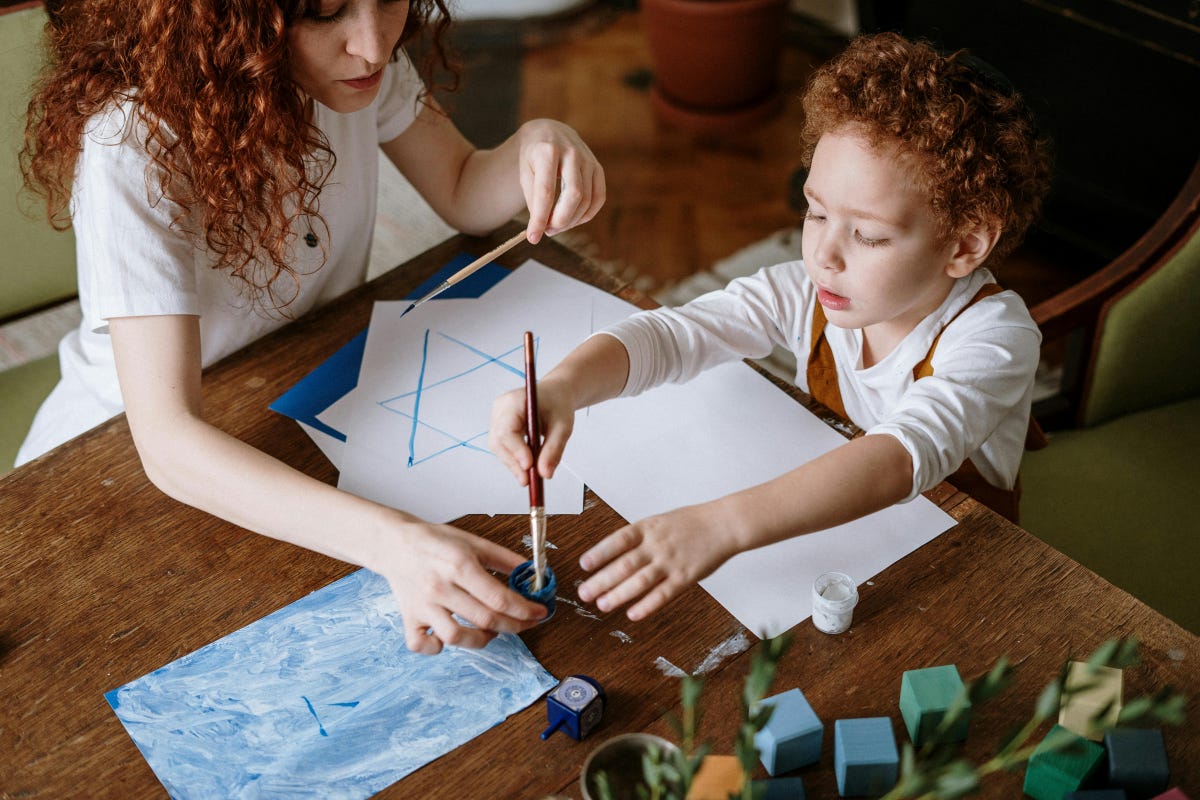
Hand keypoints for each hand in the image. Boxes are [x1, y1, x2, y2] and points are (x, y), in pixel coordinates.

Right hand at [377, 519, 548, 653]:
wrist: (395, 543)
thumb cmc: (436, 542)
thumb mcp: (473, 542)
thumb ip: (505, 559)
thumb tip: (534, 574)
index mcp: (459, 565)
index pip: (499, 598)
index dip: (525, 609)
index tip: (540, 612)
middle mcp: (440, 587)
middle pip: (485, 619)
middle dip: (514, 626)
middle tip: (526, 623)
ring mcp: (423, 605)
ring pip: (455, 637)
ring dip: (481, 640)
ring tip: (491, 631)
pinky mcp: (409, 617)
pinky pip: (421, 644)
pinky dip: (436, 648)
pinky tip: (449, 638)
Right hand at [489, 377, 575, 485]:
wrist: (555, 394)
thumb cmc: (558, 405)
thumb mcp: (563, 427)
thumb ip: (554, 450)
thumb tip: (545, 474)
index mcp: (515, 400)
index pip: (507, 429)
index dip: (516, 450)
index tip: (529, 466)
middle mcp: (501, 408)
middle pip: (499, 441)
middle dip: (513, 463)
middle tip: (528, 481)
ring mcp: (497, 417)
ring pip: (498, 448)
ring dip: (513, 464)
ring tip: (530, 478)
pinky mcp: (499, 427)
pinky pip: (502, 448)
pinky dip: (514, 460)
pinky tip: (526, 468)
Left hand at [515, 119, 605, 242]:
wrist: (549, 133)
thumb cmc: (533, 157)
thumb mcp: (525, 173)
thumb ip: (533, 199)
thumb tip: (542, 227)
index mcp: (548, 151)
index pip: (546, 191)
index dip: (540, 218)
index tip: (533, 238)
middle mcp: (572, 153)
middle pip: (573, 195)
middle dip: (560, 220)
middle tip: (548, 231)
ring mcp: (588, 160)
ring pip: (586, 200)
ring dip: (572, 221)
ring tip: (556, 226)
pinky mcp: (598, 168)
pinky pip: (599, 198)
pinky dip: (586, 215)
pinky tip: (573, 219)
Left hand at [576, 503, 739, 620]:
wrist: (724, 524)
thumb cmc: (691, 523)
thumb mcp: (660, 522)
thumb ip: (639, 537)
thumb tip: (613, 554)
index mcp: (648, 528)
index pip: (618, 540)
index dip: (600, 553)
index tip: (584, 565)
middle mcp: (657, 544)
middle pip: (624, 564)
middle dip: (602, 580)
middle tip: (584, 593)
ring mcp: (671, 561)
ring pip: (640, 581)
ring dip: (619, 594)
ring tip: (602, 605)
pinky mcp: (685, 577)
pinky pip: (663, 594)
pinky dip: (647, 605)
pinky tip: (633, 614)